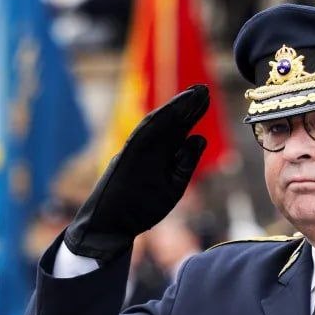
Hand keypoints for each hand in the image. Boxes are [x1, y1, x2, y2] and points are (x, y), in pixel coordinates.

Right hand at [64, 85, 209, 261]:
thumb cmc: (139, 208)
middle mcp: (147, 149)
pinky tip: (174, 109)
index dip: (191, 112)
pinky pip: (144, 136)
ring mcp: (135, 152)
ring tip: (193, 94)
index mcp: (158, 155)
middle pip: (170, 123)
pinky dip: (159, 122)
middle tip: (203, 88)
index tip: (205, 97)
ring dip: (175, 108)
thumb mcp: (172, 186)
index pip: (178, 129)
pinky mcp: (127, 158)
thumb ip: (185, 163)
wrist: (109, 226)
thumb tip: (199, 138)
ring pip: (157, 124)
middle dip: (187, 105)